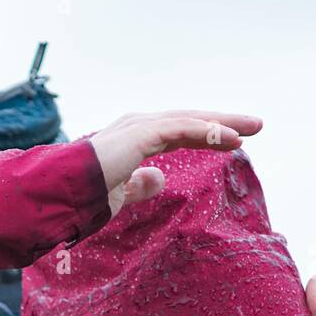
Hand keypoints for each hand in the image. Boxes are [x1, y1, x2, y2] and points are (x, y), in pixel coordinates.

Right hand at [88, 110, 262, 215]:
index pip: (178, 133)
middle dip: (222, 122)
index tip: (232, 141)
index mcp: (133, 140)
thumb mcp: (118, 194)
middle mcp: (138, 126)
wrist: (61, 192)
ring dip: (222, 122)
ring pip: (190, 120)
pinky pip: (181, 128)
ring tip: (252, 127)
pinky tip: (229, 137)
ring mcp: (139, 127)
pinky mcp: (140, 133)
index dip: (206, 135)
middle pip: (189, 120)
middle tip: (254, 126)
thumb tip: (160, 178)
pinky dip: (207, 131)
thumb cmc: (82, 196)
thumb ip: (138, 186)